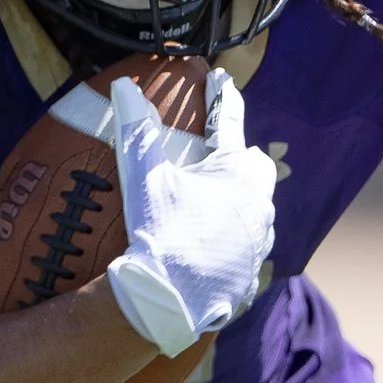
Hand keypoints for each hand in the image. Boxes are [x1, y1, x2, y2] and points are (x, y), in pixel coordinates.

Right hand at [106, 67, 277, 356]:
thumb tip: (123, 86)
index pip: (231, 122)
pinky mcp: (251, 273)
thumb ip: (137, 130)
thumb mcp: (144, 178)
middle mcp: (259, 204)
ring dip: (239, 200)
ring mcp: (258, 242)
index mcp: (239, 172)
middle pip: (255, 167)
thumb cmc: (160, 234)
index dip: (222, 98)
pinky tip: (216, 244)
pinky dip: (233, 239)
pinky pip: (247, 247)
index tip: (222, 80)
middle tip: (219, 154)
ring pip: (256, 209)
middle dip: (240, 157)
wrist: (170, 303)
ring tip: (217, 199)